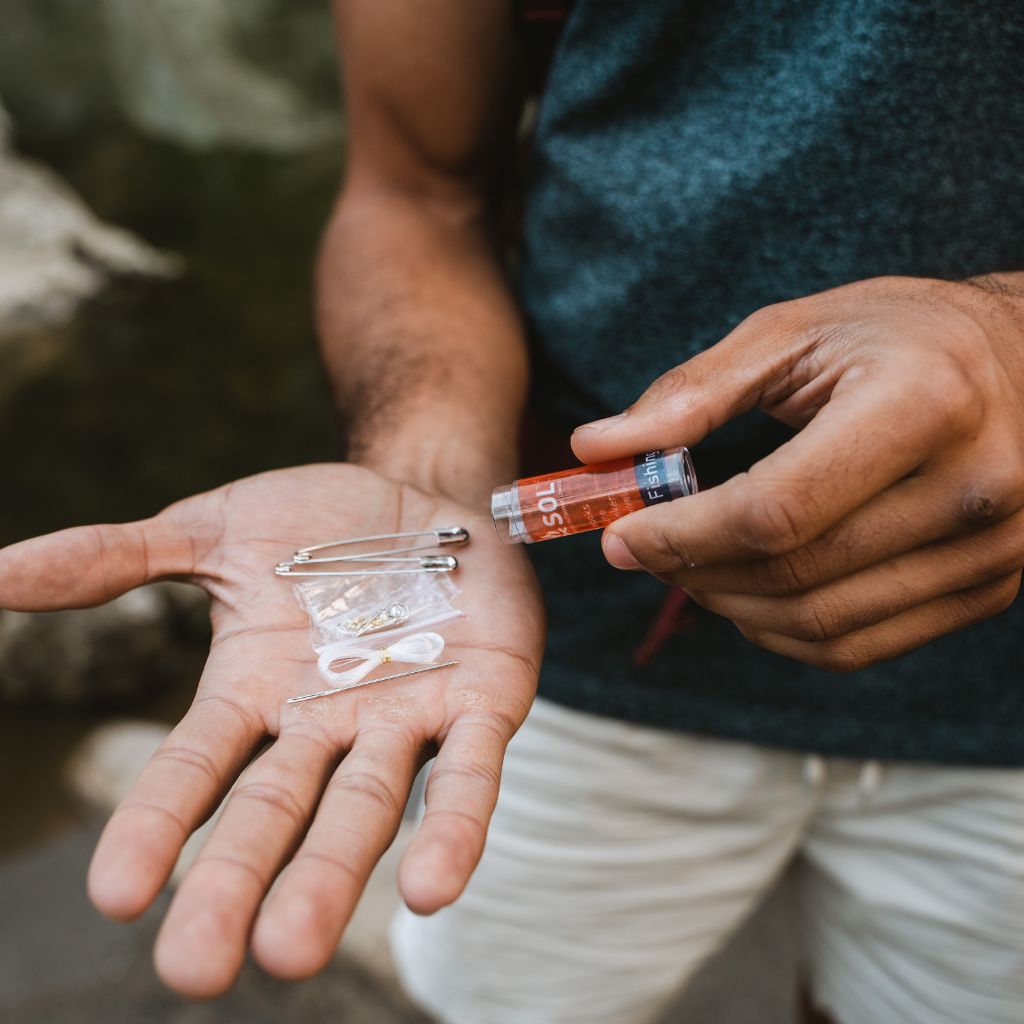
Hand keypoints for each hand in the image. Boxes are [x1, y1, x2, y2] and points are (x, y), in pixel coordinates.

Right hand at [0, 464, 543, 994]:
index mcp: (255, 691)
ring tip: (293, 951)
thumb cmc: (319, 523)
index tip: (113, 894)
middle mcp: (326, 721)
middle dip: (237, 885)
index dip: (156, 824)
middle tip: (197, 970)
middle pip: (274, 812)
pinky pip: (465, 774)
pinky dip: (451, 828)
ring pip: (363, 810)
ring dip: (331, 878)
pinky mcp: (482, 703)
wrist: (426, 497)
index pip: (195, 768)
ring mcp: (406, 717)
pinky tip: (431, 888)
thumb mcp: (215, 531)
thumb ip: (117, 560)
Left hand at [572, 275, 1023, 670]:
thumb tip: (593, 448)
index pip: (773, 511)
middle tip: (641, 549)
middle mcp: (974, 490)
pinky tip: (746, 593)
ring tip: (688, 566)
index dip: (679, 535)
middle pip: (792, 575)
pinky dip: (781, 633)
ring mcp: (992, 553)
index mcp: (924, 405)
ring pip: (820, 625)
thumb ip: (692, 393)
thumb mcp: (794, 333)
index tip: (617, 535)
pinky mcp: (988, 590)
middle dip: (692, 572)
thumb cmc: (901, 335)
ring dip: (730, 607)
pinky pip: (858, 646)